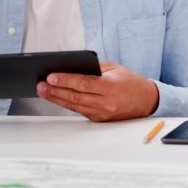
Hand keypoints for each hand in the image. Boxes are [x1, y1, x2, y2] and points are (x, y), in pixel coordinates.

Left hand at [37, 60, 158, 121]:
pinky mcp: (99, 119)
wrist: (146, 101)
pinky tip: (56, 98)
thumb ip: (94, 68)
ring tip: (43, 91)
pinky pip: (79, 110)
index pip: (83, 83)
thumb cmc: (130, 82)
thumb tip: (71, 67)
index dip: (65, 80)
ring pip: (74, 105)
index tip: (51, 77)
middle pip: (75, 96)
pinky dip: (66, 104)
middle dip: (55, 90)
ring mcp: (102, 113)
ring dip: (56, 98)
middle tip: (40, 85)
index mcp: (110, 86)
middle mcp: (106, 102)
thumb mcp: (115, 68)